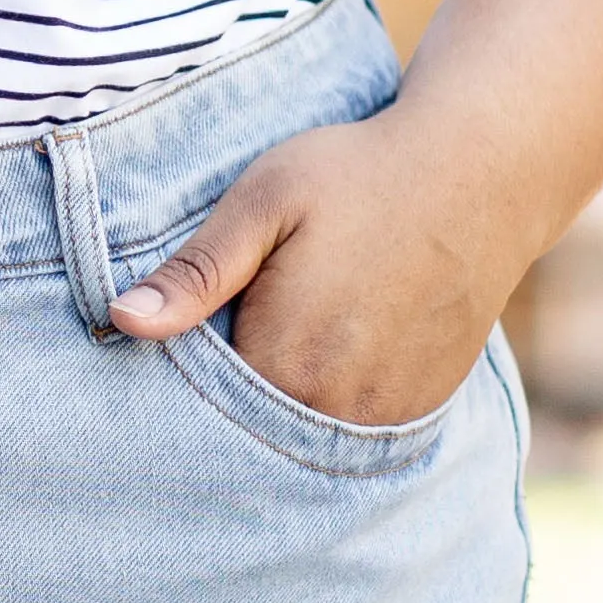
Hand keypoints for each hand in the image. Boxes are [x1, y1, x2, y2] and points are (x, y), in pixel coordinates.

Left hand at [105, 111, 503, 430]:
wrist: (481, 176)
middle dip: (224, 394)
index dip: (181, 372)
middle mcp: (333, 406)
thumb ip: (195, 272)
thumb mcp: (264, 202)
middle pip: (247, 424)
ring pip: (298, 428)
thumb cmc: (360, 175)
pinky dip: (327, 401)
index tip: (179, 335)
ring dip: (279, 397)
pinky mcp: (416, 409)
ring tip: (287, 330)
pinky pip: (349, 426)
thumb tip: (121, 320)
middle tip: (241, 320)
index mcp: (283, 360)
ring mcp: (381, 414)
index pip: (198, 402)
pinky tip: (326, 351)